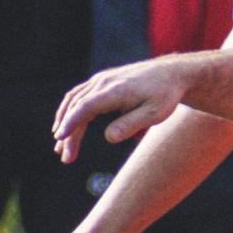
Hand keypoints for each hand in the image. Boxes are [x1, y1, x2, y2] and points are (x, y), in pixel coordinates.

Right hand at [54, 56, 195, 149]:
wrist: (172, 74)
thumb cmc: (165, 96)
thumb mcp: (155, 114)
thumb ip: (131, 125)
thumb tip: (108, 137)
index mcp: (116, 90)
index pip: (85, 106)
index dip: (71, 122)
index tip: (60, 138)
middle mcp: (104, 82)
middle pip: (77, 107)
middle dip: (68, 133)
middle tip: (66, 158)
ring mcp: (101, 80)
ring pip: (74, 101)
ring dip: (64, 123)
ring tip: (60, 147)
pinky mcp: (102, 81)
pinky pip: (79, 96)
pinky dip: (70, 111)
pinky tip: (67, 126)